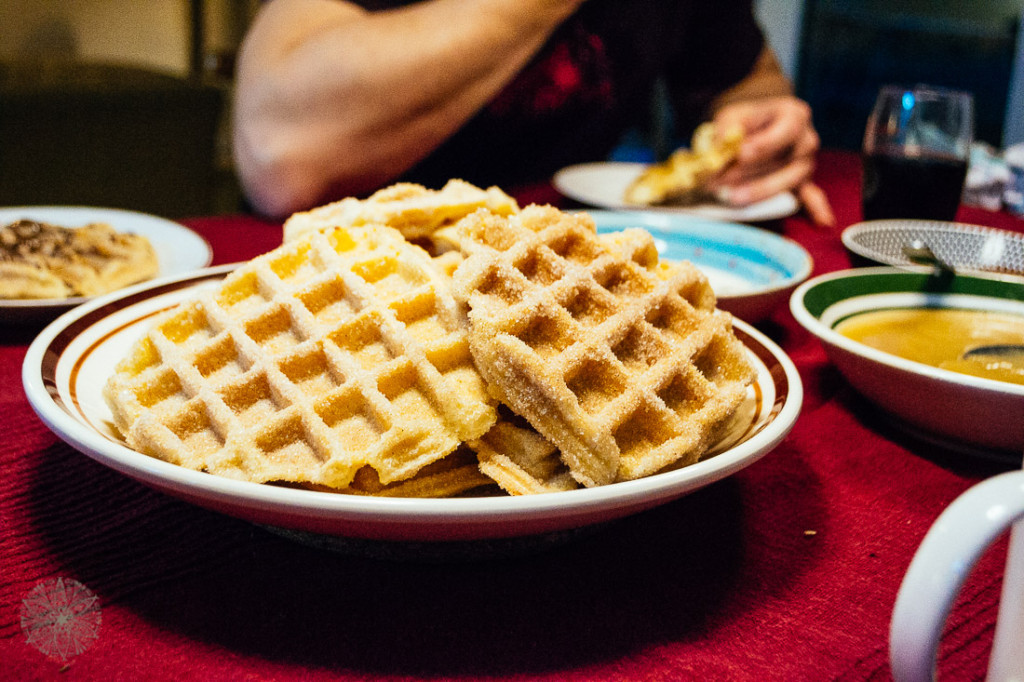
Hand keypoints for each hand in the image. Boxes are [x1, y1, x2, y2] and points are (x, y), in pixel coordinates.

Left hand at [709, 96, 834, 226]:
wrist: (753, 128)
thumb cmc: (744, 122)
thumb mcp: (732, 116)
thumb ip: (727, 129)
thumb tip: (723, 144)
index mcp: (794, 115)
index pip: (787, 129)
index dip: (765, 143)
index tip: (742, 153)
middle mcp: (806, 139)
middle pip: (787, 159)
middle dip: (751, 172)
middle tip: (721, 180)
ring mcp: (806, 163)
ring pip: (791, 180)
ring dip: (761, 190)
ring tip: (733, 197)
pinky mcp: (803, 184)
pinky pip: (812, 196)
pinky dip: (816, 209)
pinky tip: (823, 222)